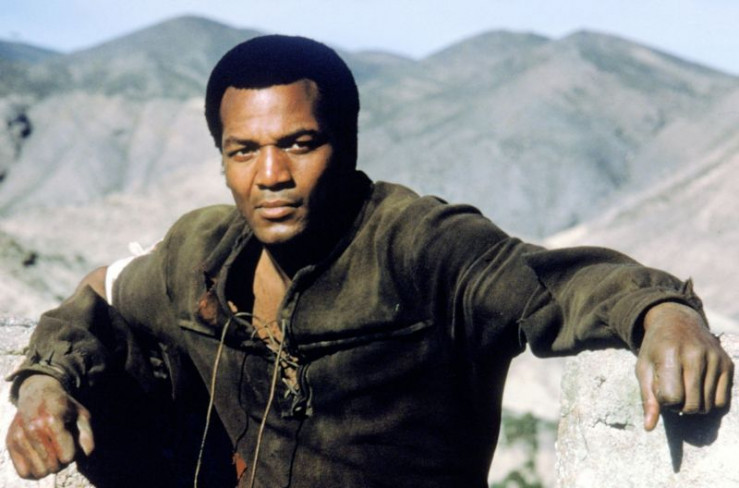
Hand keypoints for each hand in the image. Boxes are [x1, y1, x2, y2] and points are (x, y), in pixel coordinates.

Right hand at [6, 375, 94, 478]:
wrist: (37, 392)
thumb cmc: (64, 405)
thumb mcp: (81, 414)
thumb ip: (87, 434)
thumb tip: (87, 454)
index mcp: (52, 421)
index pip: (66, 456)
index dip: (73, 452)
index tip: (71, 442)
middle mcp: (33, 429)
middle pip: (53, 466)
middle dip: (62, 462)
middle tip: (62, 448)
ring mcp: (19, 436)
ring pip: (39, 471)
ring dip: (49, 466)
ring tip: (52, 451)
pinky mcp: (10, 442)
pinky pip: (23, 472)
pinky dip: (34, 469)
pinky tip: (40, 457)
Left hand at [636, 302, 733, 430]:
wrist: (676, 320)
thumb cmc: (655, 348)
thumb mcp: (644, 368)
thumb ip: (648, 398)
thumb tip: (649, 428)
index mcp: (670, 354)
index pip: (671, 398)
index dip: (663, 400)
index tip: (660, 390)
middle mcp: (695, 355)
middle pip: (692, 405)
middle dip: (679, 406)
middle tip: (673, 392)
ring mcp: (715, 358)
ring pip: (707, 405)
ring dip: (694, 404)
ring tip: (684, 387)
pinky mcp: (727, 363)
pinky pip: (722, 400)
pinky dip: (709, 401)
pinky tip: (698, 387)